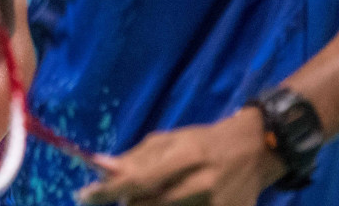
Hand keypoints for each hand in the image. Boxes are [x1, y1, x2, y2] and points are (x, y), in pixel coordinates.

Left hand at [76, 107, 286, 205]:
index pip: (139, 179)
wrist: (255, 151)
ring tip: (149, 195)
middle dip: (128, 202)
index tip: (83, 195)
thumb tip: (100, 167)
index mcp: (186, 156)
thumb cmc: (202, 142)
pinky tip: (171, 201)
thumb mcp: (169, 140)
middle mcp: (202, 184)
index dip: (108, 191)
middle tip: (121, 194)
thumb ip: (136, 157)